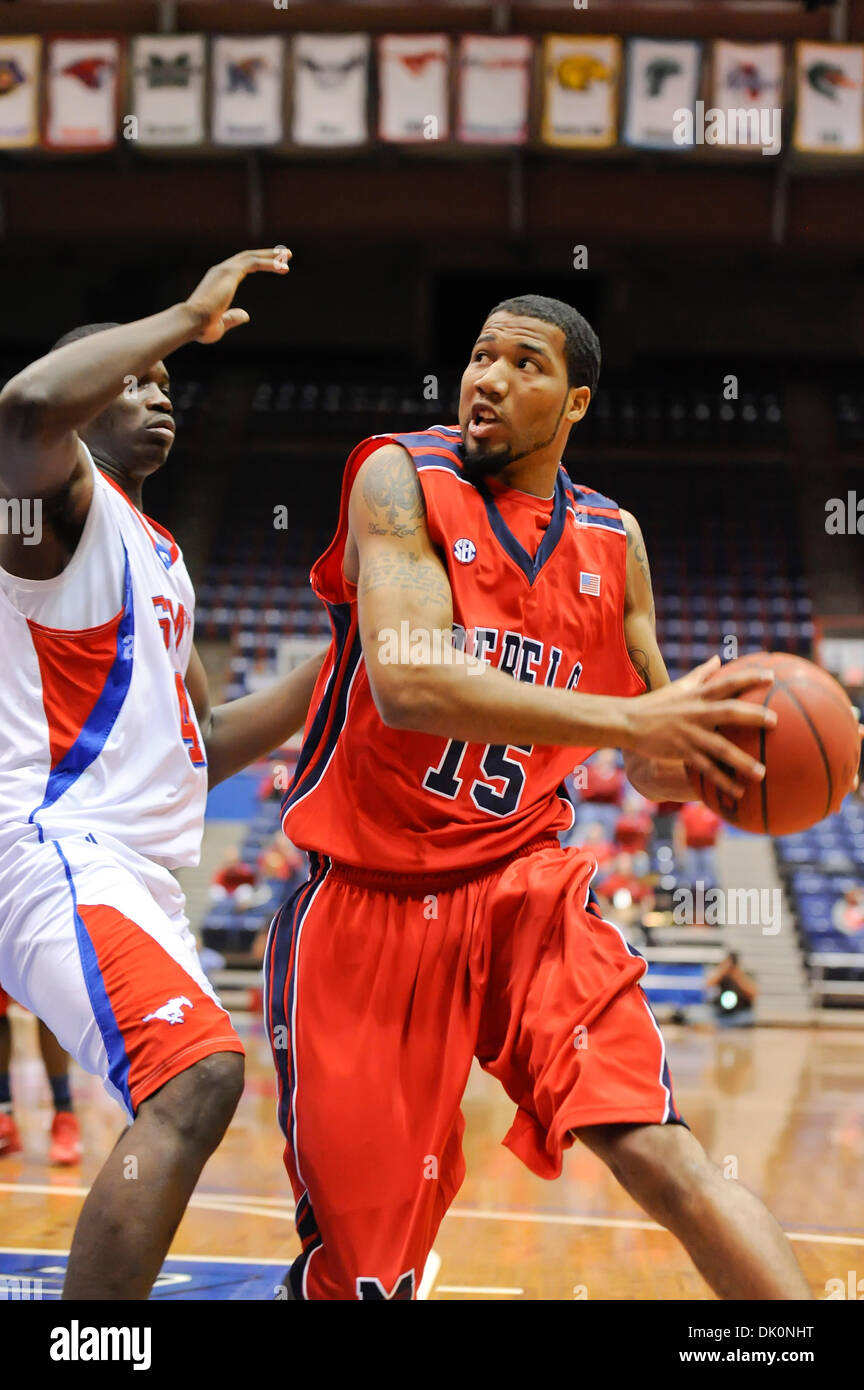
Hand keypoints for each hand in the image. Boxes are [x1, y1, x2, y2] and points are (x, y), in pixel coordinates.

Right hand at [185, 247, 290, 343]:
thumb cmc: (202, 328)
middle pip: (247, 257)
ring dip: (272, 256)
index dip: (258, 264)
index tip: (274, 265)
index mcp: (218, 281)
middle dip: (267, 255)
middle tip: (285, 255)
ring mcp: (224, 269)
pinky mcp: (230, 272)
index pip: (240, 267)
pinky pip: (254, 263)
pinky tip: (284, 268)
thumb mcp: (221, 324)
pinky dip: (270, 263)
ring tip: (289, 256)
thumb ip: (232, 318)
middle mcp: (220, 271)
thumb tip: (246, 315)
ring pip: (252, 256)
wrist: (192, 322)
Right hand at [624, 655, 777, 798]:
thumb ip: (702, 674)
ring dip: (741, 761)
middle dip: (752, 716)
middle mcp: (697, 713)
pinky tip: (738, 792)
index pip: (727, 683)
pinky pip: (705, 769)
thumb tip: (718, 659)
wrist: (628, 721)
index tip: (772, 678)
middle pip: (729, 712)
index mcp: (698, 696)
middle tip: (774, 722)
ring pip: (720, 748)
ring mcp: (690, 734)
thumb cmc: (657, 704)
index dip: (750, 678)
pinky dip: (722, 781)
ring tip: (762, 773)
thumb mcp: (679, 686)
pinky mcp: (682, 752)